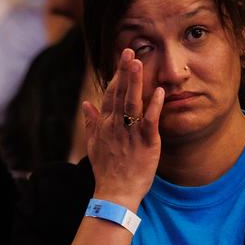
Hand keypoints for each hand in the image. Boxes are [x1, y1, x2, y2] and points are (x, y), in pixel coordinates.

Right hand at [82, 49, 164, 210]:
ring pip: (132, 103)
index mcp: (105, 125)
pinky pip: (150, 121)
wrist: (114, 193)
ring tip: (139, 62)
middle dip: (124, 71)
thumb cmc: (107, 171)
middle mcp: (115, 125)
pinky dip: (153, 106)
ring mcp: (130, 133)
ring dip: (135, 82)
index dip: (116, 75)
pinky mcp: (145, 143)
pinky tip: (158, 91)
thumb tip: (85, 104)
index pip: (110, 94)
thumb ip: (90, 123)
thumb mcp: (93, 145)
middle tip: (129, 50)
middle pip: (119, 93)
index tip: (122, 58)